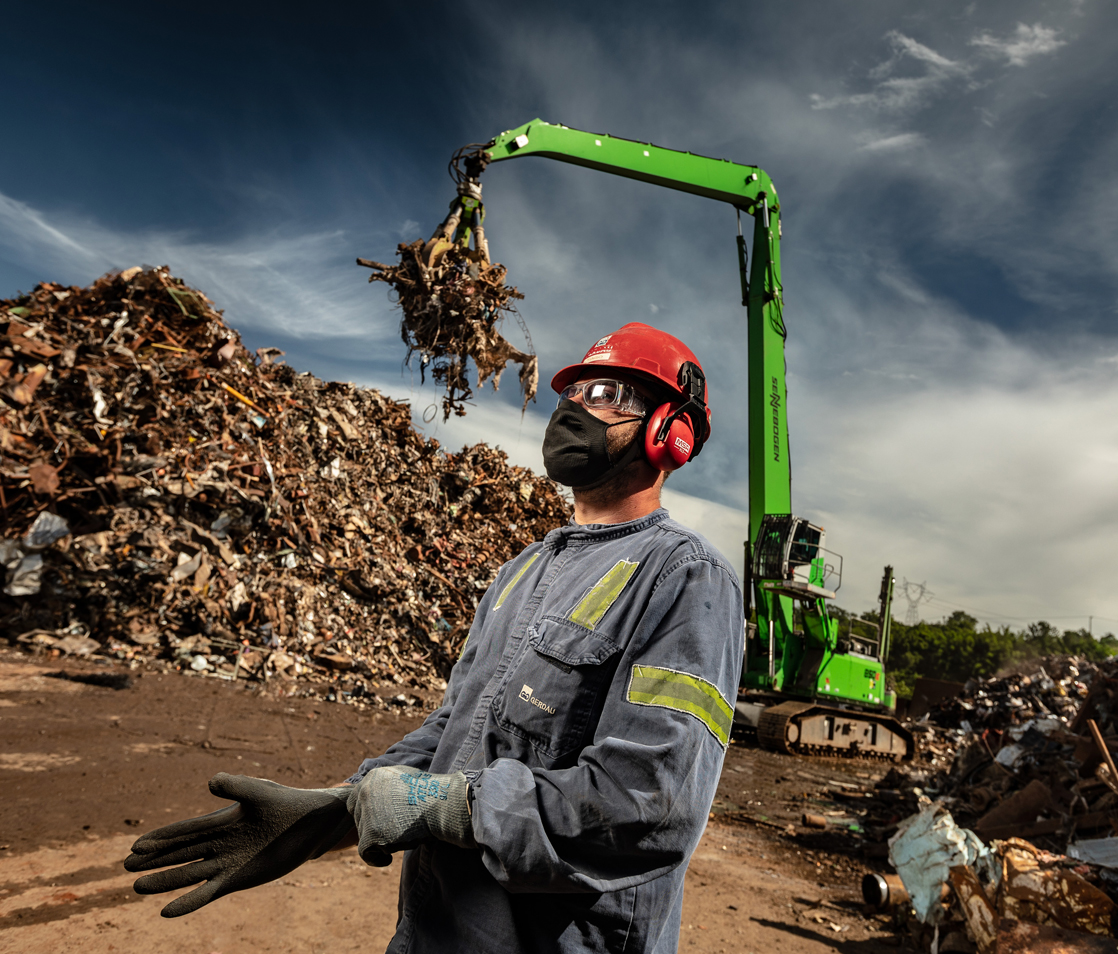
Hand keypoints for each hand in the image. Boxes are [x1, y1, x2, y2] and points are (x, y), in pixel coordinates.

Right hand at [124, 773, 354, 916]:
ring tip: (136, 887)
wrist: (310, 825)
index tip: (136, 846)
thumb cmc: (285, 802)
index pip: (185, 831)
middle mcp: (219, 843)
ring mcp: (227, 863)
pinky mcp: (237, 879)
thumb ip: (235, 786)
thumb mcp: (259, 791)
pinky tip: (166, 912)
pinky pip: (207, 892)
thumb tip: (210, 781)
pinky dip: (188, 902)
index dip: (161, 839)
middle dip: (154, 860)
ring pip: (188, 874)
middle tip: (125, 867)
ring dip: (164, 881)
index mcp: (221, 821)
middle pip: (180, 853)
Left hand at [348, 766, 473, 864]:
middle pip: (358, 818)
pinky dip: (377, 858)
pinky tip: (389, 858)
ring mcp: (366, 813)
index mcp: (372, 778)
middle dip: (372, 828)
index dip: (366, 814)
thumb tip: (382, 797)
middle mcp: (365, 792)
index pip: (356, 800)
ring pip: (363, 835)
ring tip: (398, 840)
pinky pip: (366, 853)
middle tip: (391, 833)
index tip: (380, 821)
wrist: (440, 804)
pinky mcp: (371, 834)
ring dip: (379, 840)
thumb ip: (387, 786)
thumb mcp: (405, 778)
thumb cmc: (430, 793)